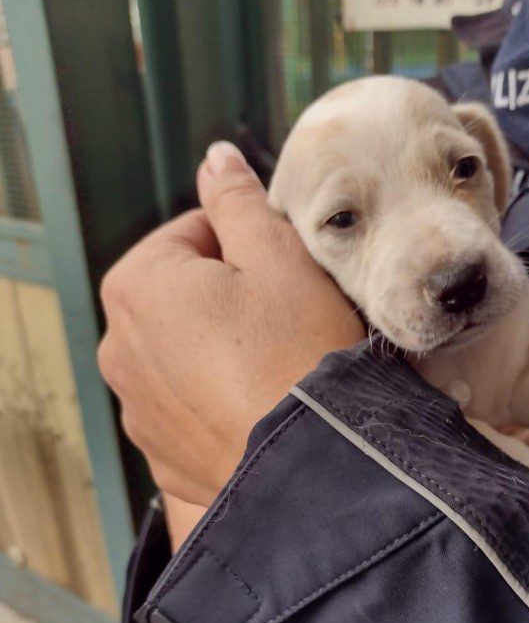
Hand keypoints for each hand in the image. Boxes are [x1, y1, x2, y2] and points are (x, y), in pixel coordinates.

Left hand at [98, 142, 363, 504]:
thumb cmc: (300, 352)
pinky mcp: (161, 454)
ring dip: (219, 349)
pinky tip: (259, 405)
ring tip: (275, 364)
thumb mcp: (279, 256)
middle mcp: (119, 347)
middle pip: (182, 295)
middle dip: (228, 297)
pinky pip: (190, 409)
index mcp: (137, 284)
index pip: (193, 233)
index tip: (284, 270)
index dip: (247, 243)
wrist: (314, 463)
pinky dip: (217, 402)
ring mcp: (137, 408)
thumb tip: (215, 159)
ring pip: (183, 353)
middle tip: (285, 318)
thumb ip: (238, 200)